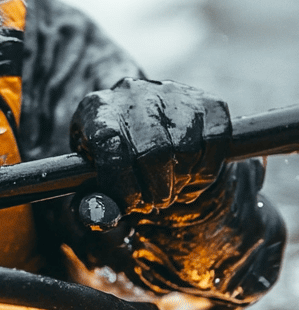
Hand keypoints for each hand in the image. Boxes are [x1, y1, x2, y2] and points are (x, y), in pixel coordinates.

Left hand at [70, 78, 230, 214]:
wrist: (144, 126)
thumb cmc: (114, 159)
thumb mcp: (93, 178)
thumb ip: (92, 202)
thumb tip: (101, 216)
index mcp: (97, 109)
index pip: (110, 147)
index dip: (121, 186)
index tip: (127, 205)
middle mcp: (134, 93)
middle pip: (154, 152)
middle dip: (156, 190)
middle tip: (152, 201)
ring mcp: (173, 94)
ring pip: (187, 150)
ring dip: (181, 182)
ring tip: (170, 186)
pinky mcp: (208, 102)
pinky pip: (216, 144)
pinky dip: (206, 172)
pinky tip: (190, 174)